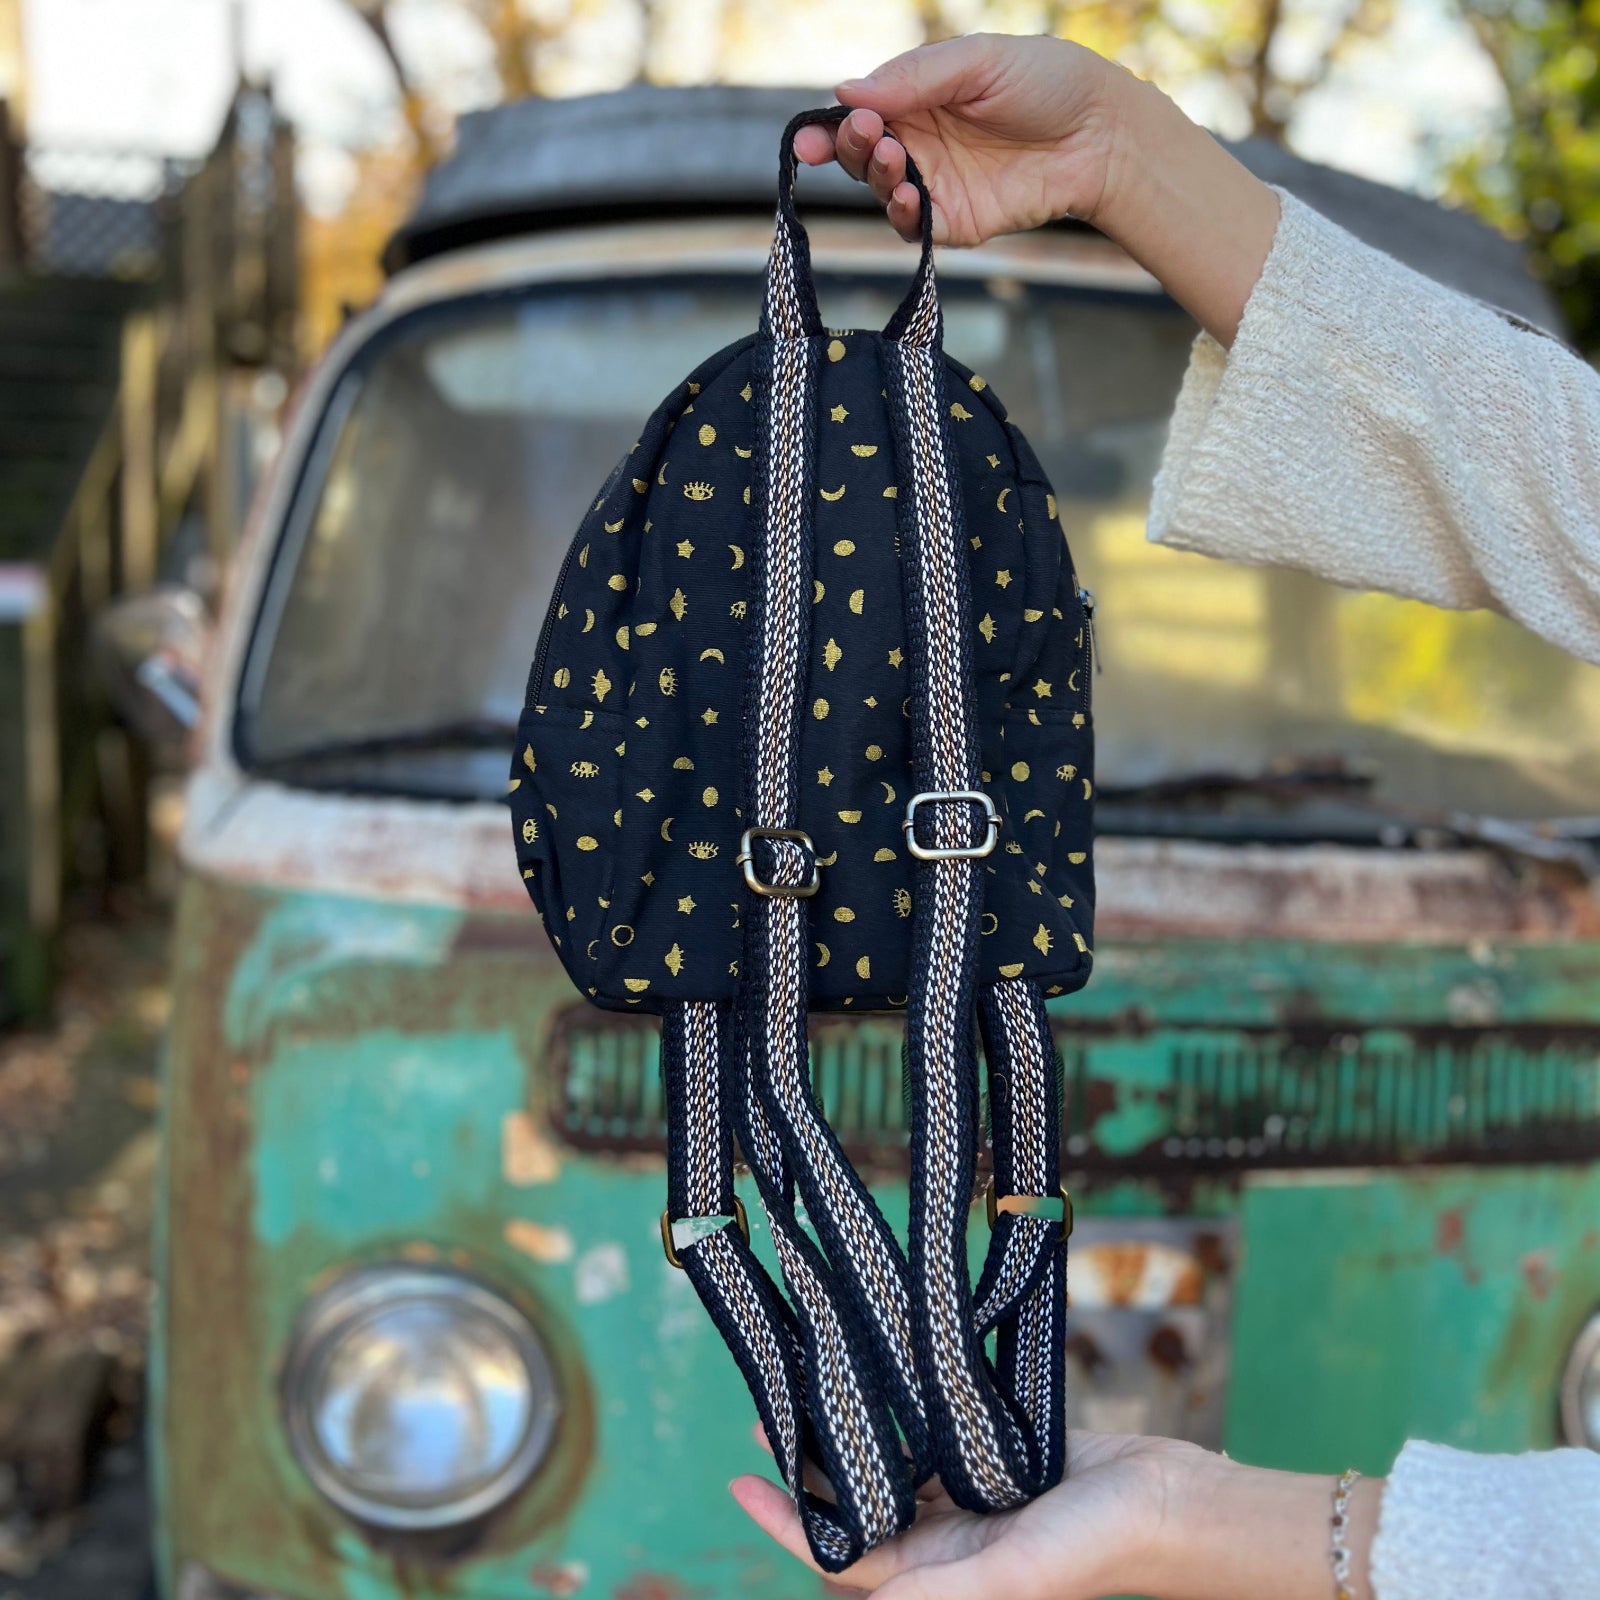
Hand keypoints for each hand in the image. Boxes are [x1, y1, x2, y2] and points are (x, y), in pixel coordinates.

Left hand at [730, 1426, 1204, 1599]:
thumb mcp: (1016, 1576)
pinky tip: (875, 1376)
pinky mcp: (989, 1456)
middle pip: (854, 1504)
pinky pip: (930, 1433)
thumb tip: (875, 1597)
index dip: (786, 1520)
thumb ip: (945, 1589)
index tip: (739, 1478)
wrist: (1165, 1503)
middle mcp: (942, 1540)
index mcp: (936, 1574)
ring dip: (846, 1432)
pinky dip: (899, 1411)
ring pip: (886, 1464)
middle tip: (764, 1413)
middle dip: (806, 1467)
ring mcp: (965, 1496)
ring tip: (805, 1387)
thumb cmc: (1096, 1550)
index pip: (840, 1554)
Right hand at [793, 34, 1128, 246]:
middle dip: (849, 149)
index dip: (832, 127)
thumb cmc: (1046, 81)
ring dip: (876, 176)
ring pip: (881, 191)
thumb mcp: (978, 61)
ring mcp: (936, 185)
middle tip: (863, 135)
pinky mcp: (955, 223)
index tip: (813, 134)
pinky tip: (907, 195)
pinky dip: (902, 215)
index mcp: (917, 99)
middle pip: (861, 156)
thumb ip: (914, 77)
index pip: (860, 115)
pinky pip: (914, 228)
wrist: (1101, 132)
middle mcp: (919, 143)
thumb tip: (846, 92)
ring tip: (891, 159)